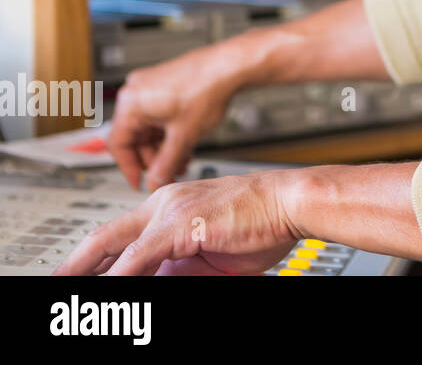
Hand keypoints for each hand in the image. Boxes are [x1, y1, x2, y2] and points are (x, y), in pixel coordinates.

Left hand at [52, 171, 299, 275]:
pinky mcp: (178, 223)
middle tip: (55, 287)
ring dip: (88, 275)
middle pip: (102, 237)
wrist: (290, 202)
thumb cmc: (262, 224)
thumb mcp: (210, 256)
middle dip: (73, 267)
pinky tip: (108, 292)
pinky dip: (119, 278)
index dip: (91, 261)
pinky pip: (137, 257)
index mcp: (168, 207)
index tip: (76, 279)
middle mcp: (161, 203)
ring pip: (112, 246)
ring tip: (70, 294)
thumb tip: (156, 280)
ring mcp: (168, 210)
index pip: (118, 237)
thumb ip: (178, 267)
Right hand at [108, 40, 257, 190]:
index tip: (140, 183)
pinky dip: (169, 133)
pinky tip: (185, 145)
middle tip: (168, 173)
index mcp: (131, 103)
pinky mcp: (165, 85)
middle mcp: (136, 92)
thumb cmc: (206, 90)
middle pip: (135, 137)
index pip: (118, 144)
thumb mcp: (183, 136)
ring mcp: (150, 87)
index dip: (129, 168)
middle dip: (153, 159)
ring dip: (164, 148)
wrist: (229, 66)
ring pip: (150, 128)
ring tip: (182, 162)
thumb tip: (153, 182)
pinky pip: (159, 116)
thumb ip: (166, 164)